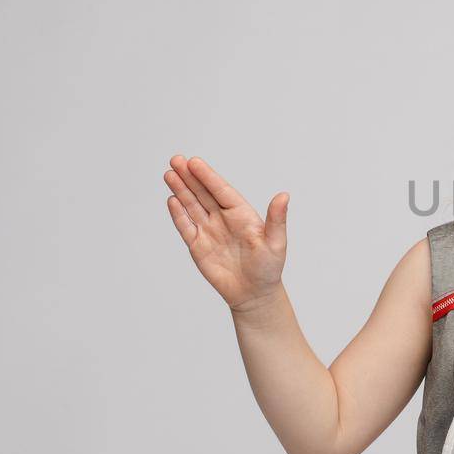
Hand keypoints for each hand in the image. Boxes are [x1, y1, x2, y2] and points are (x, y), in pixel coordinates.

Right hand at [163, 155, 288, 311]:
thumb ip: (277, 219)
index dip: (208, 176)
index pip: (221, 191)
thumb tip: (284, 195)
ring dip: (181, 190)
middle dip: (189, 177)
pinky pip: (186, 226)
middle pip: (203, 193)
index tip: (194, 162)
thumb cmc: (269, 268)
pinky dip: (178, 214)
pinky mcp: (198, 246)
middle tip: (176, 159)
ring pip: (192, 206)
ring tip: (169, 174)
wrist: (254, 294)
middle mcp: (223, 218)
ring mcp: (209, 231)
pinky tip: (172, 199)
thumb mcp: (276, 243)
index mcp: (242, 214)